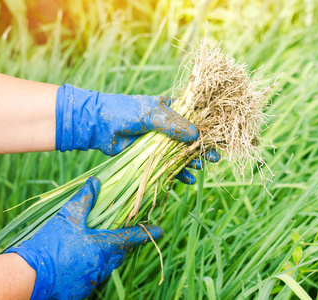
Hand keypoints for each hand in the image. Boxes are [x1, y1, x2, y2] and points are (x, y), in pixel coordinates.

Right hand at [6, 177, 162, 299]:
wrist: (27, 276)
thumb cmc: (50, 244)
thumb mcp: (68, 217)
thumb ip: (84, 199)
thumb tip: (95, 182)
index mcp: (103, 247)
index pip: (131, 238)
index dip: (146, 233)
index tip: (160, 230)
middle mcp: (102, 266)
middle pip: (120, 254)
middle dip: (125, 245)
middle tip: (127, 236)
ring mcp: (91, 280)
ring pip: (106, 266)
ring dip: (107, 256)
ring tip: (100, 246)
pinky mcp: (79, 290)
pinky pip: (92, 276)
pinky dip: (91, 266)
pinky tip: (80, 260)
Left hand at [55, 84, 219, 183]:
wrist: (99, 125)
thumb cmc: (125, 111)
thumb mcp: (151, 114)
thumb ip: (173, 124)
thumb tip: (195, 135)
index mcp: (170, 110)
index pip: (193, 119)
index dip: (206, 129)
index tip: (217, 139)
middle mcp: (168, 126)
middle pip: (190, 139)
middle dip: (202, 149)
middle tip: (215, 158)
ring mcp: (160, 142)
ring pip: (181, 154)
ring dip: (192, 161)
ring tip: (202, 167)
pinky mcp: (151, 157)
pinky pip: (169, 166)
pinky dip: (178, 173)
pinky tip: (188, 179)